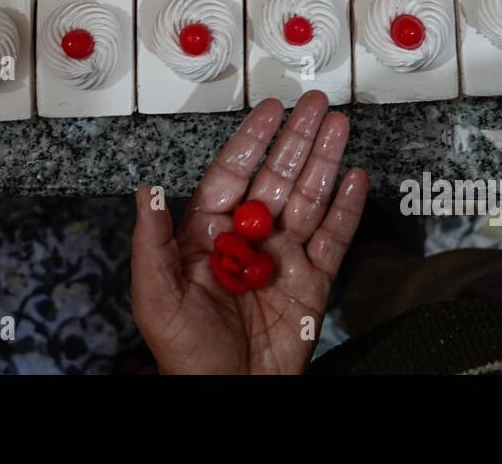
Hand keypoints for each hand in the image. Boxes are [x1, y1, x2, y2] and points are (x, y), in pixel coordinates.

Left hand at [130, 91, 368, 373]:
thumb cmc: (185, 355)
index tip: (270, 109)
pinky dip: (346, 208)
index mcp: (209, 234)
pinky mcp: (312, 282)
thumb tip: (147, 192)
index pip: (233, 174)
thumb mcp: (157, 299)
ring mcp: (283, 258)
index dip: (253, 139)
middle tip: (317, 103)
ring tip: (340, 126)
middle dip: (298, 139)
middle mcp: (249, 239)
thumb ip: (152, 243)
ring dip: (326, 161)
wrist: (231, 397)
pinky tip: (354, 178)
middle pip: (277, 177)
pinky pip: (334, 239)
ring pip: (308, 198)